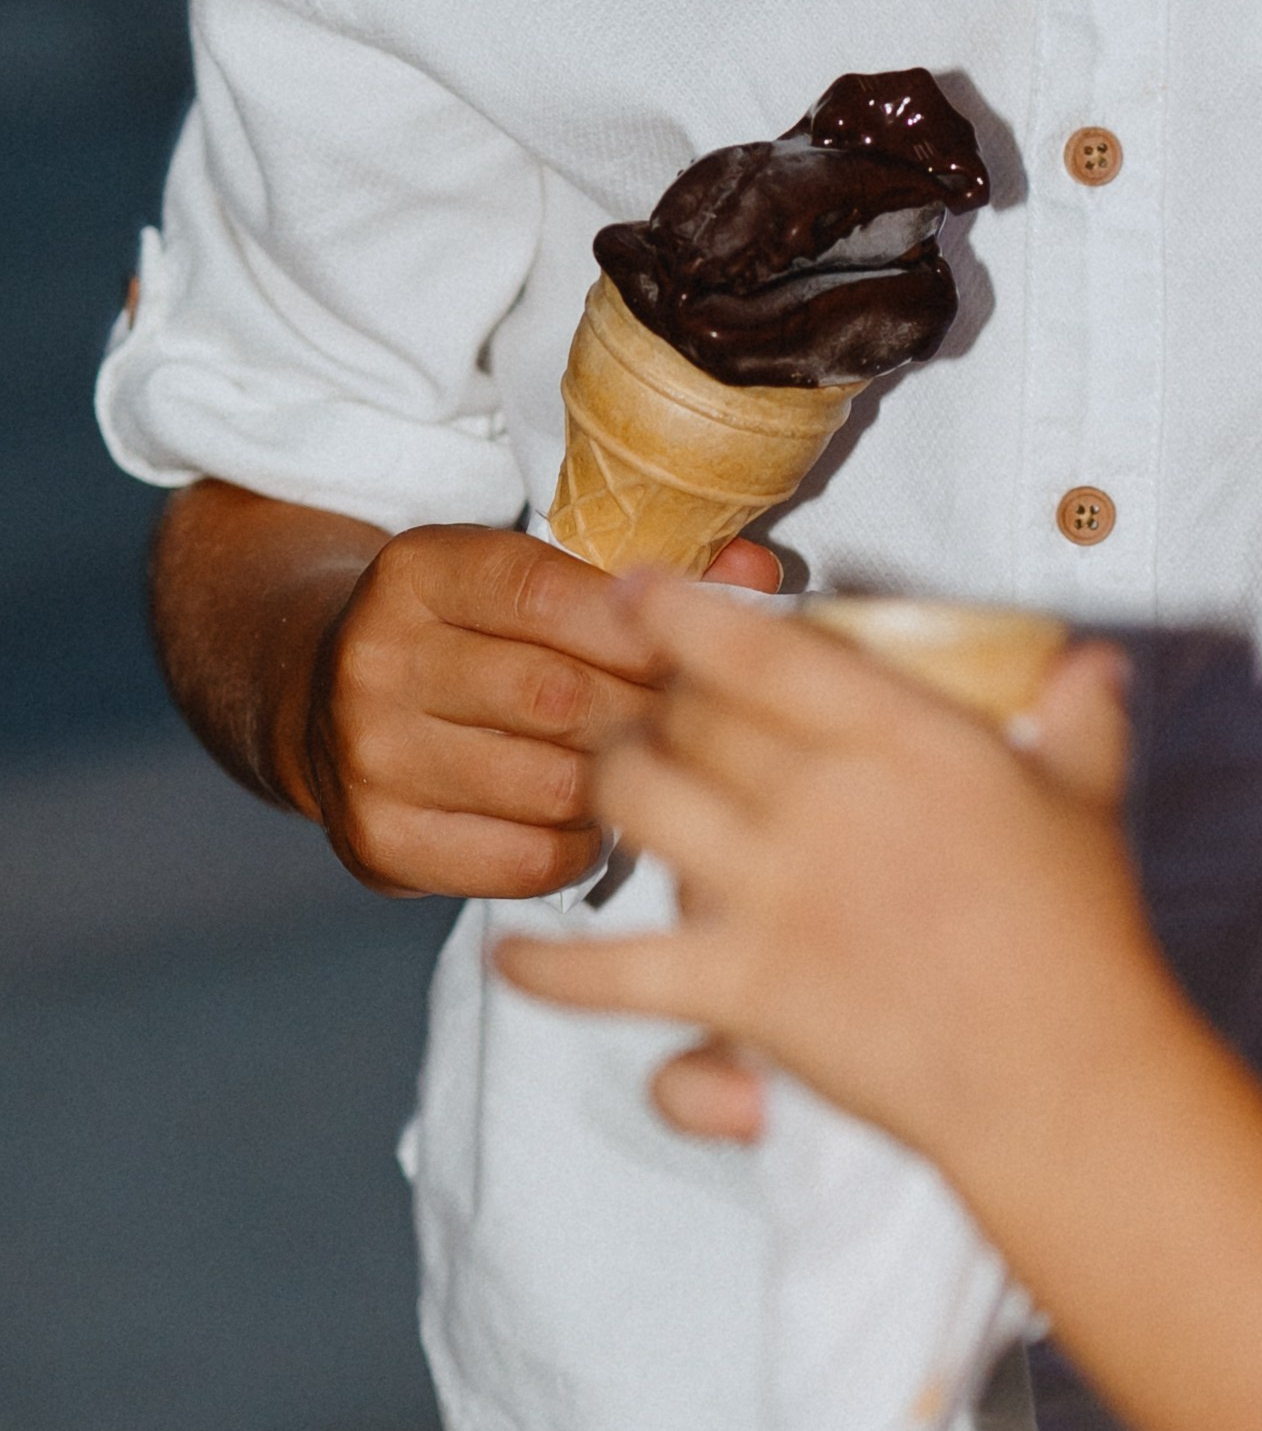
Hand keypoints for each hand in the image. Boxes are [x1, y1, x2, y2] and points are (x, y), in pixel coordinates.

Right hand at [305, 525, 779, 898]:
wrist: (331, 703)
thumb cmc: (476, 631)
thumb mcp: (533, 577)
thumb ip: (646, 577)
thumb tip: (761, 578)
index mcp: (420, 571)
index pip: (545, 592)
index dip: (637, 624)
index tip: (695, 648)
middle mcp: (378, 660)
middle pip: (555, 695)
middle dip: (647, 711)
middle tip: (703, 724)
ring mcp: (368, 757)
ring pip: (546, 784)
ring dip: (620, 786)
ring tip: (657, 771)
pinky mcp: (377, 841)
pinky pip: (519, 858)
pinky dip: (577, 847)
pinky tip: (594, 822)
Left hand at [496, 583, 1146, 1172]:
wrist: (1058, 1072)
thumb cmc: (1079, 928)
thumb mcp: (1084, 793)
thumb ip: (1079, 713)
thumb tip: (1088, 661)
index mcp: (891, 734)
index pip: (758, 646)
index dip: (680, 609)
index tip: (633, 588)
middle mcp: (810, 796)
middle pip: (685, 717)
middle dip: (648, 697)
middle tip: (642, 699)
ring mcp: (764, 893)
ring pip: (636, 804)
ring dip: (608, 781)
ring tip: (605, 778)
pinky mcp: (738, 990)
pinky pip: (611, 972)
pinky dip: (550, 966)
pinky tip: (510, 954)